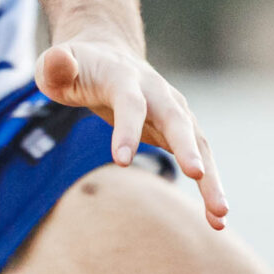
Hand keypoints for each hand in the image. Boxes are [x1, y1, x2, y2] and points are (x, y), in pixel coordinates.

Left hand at [37, 28, 228, 229]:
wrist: (106, 54)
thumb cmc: (77, 67)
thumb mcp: (56, 64)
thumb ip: (54, 65)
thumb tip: (56, 62)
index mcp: (124, 76)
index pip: (129, 102)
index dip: (127, 129)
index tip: (121, 161)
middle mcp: (157, 92)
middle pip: (177, 119)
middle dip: (187, 147)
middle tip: (197, 175)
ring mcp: (173, 110)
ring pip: (198, 143)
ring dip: (211, 178)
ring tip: (219, 215)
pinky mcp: (180, 130)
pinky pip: (199, 159)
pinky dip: (210, 187)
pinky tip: (216, 220)